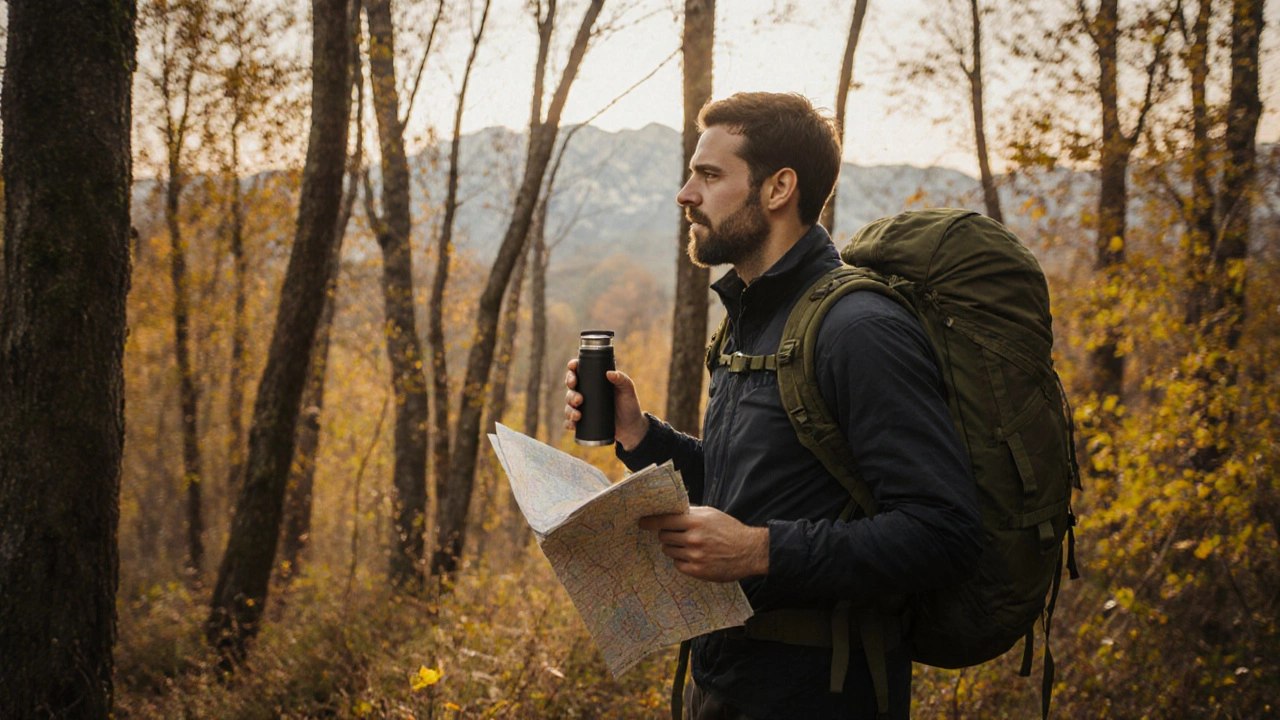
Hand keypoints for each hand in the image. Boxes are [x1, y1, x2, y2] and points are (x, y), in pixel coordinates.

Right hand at [563, 358, 647, 450]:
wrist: (631, 427)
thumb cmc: (629, 405)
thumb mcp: (628, 390)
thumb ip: (622, 379)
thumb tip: (609, 373)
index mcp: (594, 381)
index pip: (579, 371)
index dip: (573, 367)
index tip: (573, 367)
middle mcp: (585, 393)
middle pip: (571, 387)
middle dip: (571, 391)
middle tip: (579, 398)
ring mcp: (583, 408)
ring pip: (569, 405)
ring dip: (569, 409)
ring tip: (578, 414)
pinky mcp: (583, 422)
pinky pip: (570, 422)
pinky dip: (569, 423)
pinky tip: (573, 424)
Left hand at [638, 506, 768, 582]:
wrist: (748, 551)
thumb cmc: (729, 530)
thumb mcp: (711, 514)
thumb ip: (691, 512)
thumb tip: (671, 510)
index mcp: (695, 521)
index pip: (664, 520)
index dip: (650, 522)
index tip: (641, 522)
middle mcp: (693, 538)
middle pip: (664, 536)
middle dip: (666, 535)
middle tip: (675, 535)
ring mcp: (694, 556)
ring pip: (669, 550)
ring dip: (673, 547)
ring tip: (688, 546)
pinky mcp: (697, 571)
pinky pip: (678, 564)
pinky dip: (682, 560)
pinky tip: (693, 557)